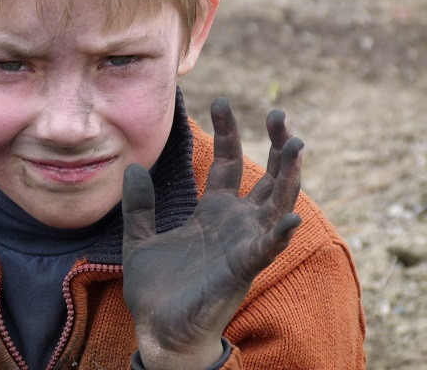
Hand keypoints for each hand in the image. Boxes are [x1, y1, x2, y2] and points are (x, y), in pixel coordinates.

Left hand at [122, 98, 302, 369]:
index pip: (227, 163)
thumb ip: (139, 204)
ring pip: (277, 203)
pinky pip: (266, 249)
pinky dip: (279, 233)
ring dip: (289, 175)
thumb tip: (133, 166)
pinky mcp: (240, 270)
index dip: (228, 132)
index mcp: (212, 212)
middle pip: (265, 176)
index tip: (220, 100)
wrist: (156, 329)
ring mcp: (242, 245)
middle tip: (278, 113)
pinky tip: (289, 216)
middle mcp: (234, 224)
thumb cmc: (156, 288)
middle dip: (275, 145)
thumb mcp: (139, 237)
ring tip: (296, 144)